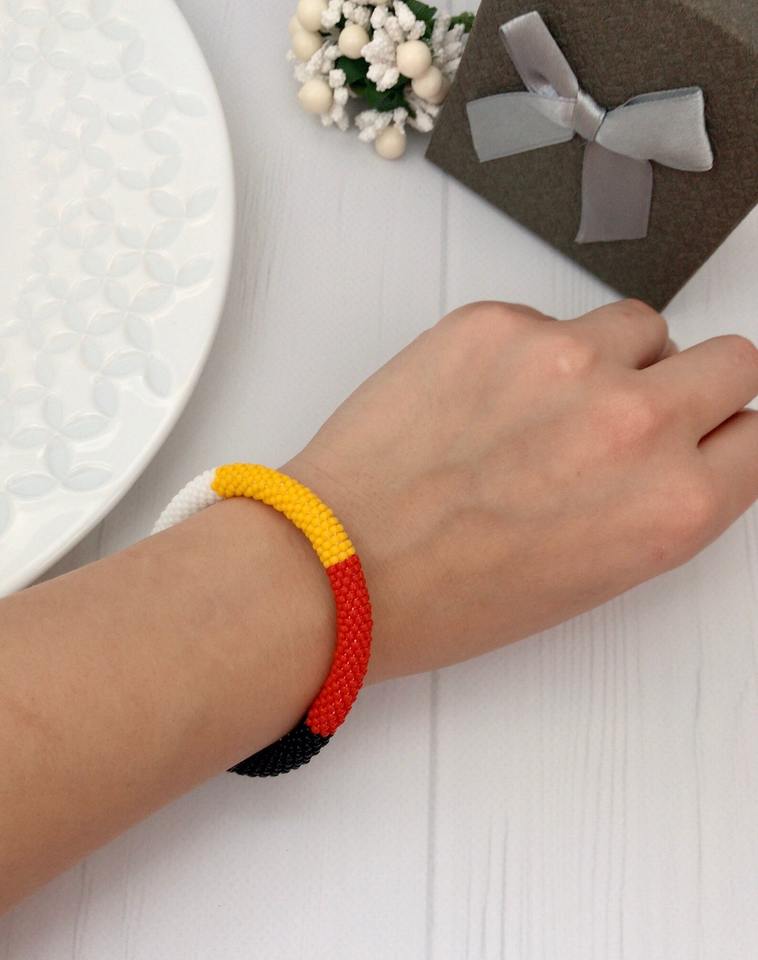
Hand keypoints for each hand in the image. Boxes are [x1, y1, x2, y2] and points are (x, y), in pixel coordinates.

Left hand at [285, 300, 757, 683]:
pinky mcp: (494, 324)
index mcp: (671, 506)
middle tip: (642, 410)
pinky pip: (548, 318)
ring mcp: (564, 360)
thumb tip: (680, 450)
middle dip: (696, 386)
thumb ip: (656, 502)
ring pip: (640, 325)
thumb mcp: (591, 574)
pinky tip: (484, 400)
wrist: (337, 565)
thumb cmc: (448, 595)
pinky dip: (529, 352)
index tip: (709, 433)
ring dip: (613, 360)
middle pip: (731, 360)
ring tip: (549, 407)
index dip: (730, 435)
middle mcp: (633, 423)